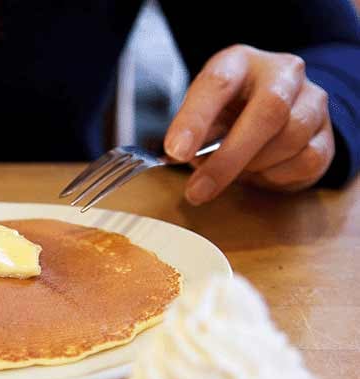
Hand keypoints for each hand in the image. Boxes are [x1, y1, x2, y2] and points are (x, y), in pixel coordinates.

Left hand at [164, 44, 333, 204]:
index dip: (196, 119)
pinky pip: (305, 161)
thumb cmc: (231, 111)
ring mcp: (312, 100)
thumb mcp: (204, 111)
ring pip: (289, 139)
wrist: (281, 110)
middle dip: (229, 158)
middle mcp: (283, 73)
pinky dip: (276, 175)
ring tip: (233, 170)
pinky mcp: (327, 134)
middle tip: (198, 190)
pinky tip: (261, 171)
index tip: (176, 151)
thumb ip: (192, 130)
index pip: (218, 83)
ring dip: (253, 166)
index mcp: (240, 62)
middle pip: (267, 112)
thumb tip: (177, 156)